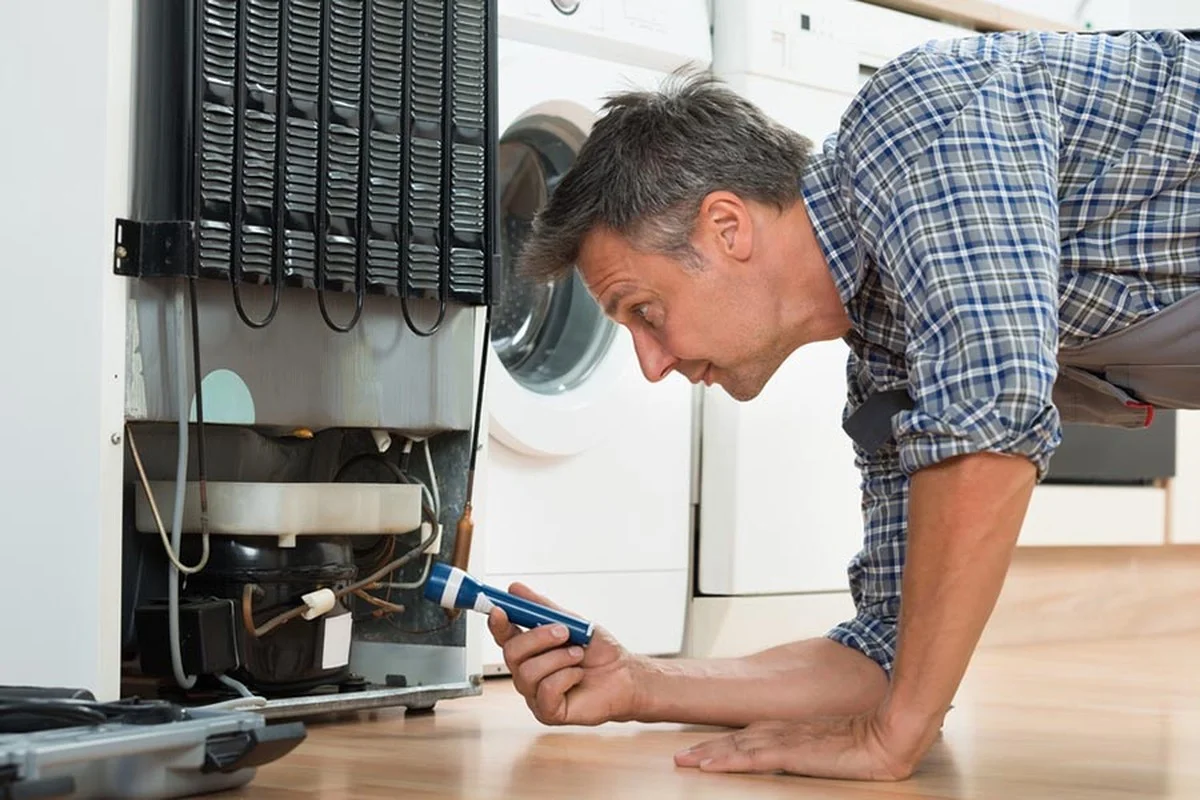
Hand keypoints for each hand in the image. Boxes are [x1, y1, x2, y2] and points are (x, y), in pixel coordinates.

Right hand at [487, 583, 642, 725]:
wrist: (623, 674)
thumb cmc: (598, 651)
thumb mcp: (571, 622)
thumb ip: (541, 607)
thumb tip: (515, 589)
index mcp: (529, 650)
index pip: (503, 636)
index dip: (497, 623)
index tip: (499, 610)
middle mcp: (527, 672)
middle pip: (511, 653)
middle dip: (538, 638)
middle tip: (564, 631)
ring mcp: (535, 694)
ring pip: (528, 672)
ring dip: (559, 658)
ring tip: (578, 655)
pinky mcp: (547, 712)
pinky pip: (546, 691)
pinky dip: (567, 677)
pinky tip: (578, 676)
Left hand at [673, 708, 924, 780]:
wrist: (887, 735)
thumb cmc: (869, 741)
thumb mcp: (835, 745)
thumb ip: (817, 745)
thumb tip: (813, 751)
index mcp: (793, 729)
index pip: (749, 733)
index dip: (723, 740)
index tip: (700, 748)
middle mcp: (784, 731)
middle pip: (736, 738)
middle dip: (706, 747)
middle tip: (679, 757)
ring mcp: (787, 740)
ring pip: (737, 746)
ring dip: (708, 754)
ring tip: (684, 762)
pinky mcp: (793, 753)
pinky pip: (752, 758)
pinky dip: (728, 760)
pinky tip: (710, 766)